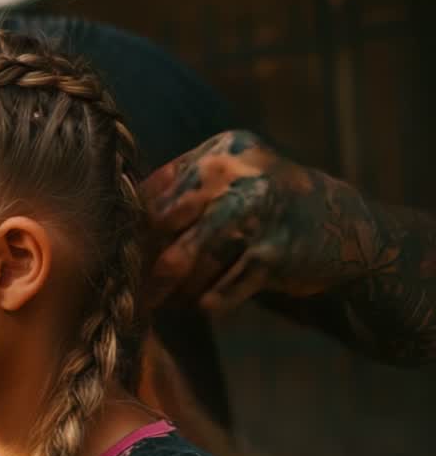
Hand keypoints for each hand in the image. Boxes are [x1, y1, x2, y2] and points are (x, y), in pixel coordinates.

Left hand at [140, 130, 371, 312]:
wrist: (341, 227)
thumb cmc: (264, 205)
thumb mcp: (230, 177)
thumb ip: (181, 188)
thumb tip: (117, 217)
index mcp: (221, 150)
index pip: (156, 189)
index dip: (131, 225)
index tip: (114, 249)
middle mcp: (238, 174)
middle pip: (163, 225)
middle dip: (141, 258)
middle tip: (124, 283)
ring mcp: (256, 214)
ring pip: (185, 262)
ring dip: (168, 288)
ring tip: (158, 299)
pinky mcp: (272, 256)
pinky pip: (218, 291)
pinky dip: (202, 302)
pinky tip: (197, 304)